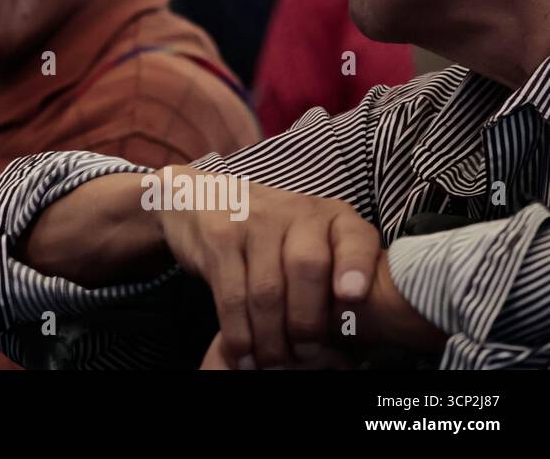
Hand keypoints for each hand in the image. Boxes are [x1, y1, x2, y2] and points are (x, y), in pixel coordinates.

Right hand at [157, 167, 380, 368]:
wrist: (206, 198)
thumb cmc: (271, 234)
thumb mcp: (310, 240)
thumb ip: (333, 278)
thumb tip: (351, 350)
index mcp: (331, 216)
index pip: (354, 237)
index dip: (356, 266)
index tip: (352, 297)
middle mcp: (296, 211)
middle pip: (307, 268)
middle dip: (307, 322)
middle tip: (305, 356)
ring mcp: (255, 221)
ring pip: (267, 290)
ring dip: (271, 338)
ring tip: (273, 364)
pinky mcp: (220, 237)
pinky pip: (233, 294)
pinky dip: (239, 332)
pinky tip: (243, 352)